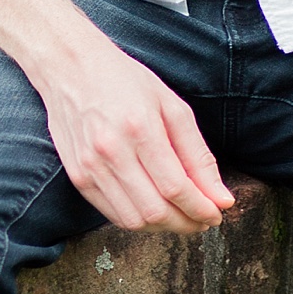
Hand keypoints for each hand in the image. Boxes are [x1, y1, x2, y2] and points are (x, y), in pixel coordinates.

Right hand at [41, 28, 233, 234]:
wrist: (70, 67)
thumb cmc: (125, 81)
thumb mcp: (171, 106)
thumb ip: (198, 155)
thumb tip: (222, 198)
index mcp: (139, 128)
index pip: (176, 187)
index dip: (202, 208)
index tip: (216, 213)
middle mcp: (111, 150)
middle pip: (156, 211)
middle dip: (187, 223)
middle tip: (203, 218)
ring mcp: (90, 166)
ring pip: (134, 221)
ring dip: (163, 226)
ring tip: (179, 214)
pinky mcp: (77, 176)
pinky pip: (112, 214)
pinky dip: (138, 219)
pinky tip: (152, 205)